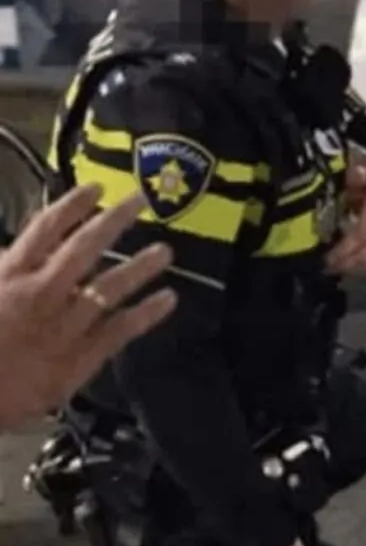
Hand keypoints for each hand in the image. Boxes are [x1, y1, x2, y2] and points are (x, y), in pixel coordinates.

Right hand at [0, 186, 175, 430]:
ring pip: (108, 287)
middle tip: (140, 201)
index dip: (72, 206)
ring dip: (140, 266)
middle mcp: (40, 294)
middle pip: (83, 248)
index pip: (44, 230)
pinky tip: (168, 299)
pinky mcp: (80, 357)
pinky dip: (146, 313)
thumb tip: (11, 252)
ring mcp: (64, 325)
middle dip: (114, 221)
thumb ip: (1, 270)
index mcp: (8, 277)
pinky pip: (119, 330)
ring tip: (165, 251)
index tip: (96, 189)